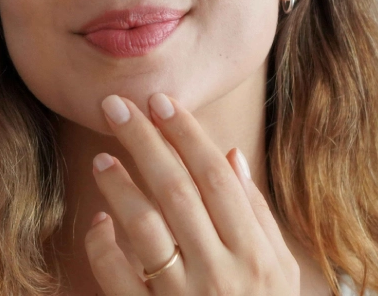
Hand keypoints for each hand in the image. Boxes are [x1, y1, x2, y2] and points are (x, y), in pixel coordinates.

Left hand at [84, 94, 299, 294]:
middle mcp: (222, 274)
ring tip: (102, 158)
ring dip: (120, 187)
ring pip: (144, 228)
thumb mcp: (278, 272)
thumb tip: (231, 155)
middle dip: (144, 141)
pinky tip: (99, 222)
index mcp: (256, 254)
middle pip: (177, 190)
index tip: (159, 100)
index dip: (186, 133)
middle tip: (115, 106)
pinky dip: (103, 245)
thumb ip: (255, 215)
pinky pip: (117, 277)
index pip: (217, 177)